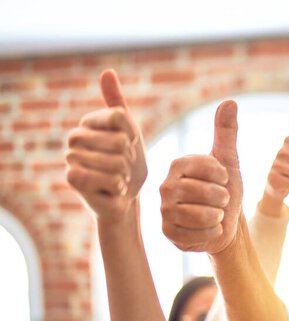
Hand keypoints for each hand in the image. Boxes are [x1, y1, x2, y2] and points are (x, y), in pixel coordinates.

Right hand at [65, 69, 146, 221]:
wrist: (124, 196)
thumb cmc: (128, 163)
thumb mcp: (129, 131)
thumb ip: (117, 103)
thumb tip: (106, 71)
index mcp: (89, 121)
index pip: (120, 117)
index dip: (133, 136)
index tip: (129, 146)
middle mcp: (75, 137)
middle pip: (120, 142)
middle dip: (129, 158)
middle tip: (122, 167)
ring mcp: (71, 158)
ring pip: (116, 162)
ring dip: (124, 174)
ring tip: (117, 178)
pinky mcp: (72, 179)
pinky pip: (109, 179)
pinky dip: (118, 187)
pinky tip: (111, 189)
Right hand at [160, 100, 241, 253]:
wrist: (224, 222)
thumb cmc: (225, 188)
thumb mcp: (229, 159)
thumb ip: (226, 132)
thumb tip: (230, 101)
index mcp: (178, 165)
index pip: (207, 167)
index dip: (223, 176)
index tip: (223, 179)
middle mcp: (165, 186)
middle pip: (205, 193)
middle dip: (222, 198)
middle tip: (220, 199)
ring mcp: (165, 211)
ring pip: (202, 215)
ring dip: (218, 216)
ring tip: (215, 213)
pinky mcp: (168, 233)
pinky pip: (198, 235)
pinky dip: (212, 233)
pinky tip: (209, 229)